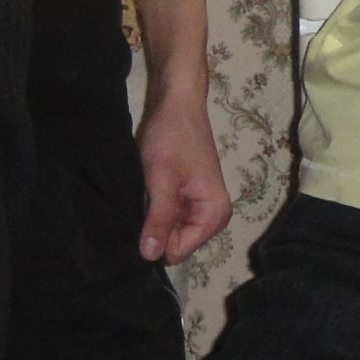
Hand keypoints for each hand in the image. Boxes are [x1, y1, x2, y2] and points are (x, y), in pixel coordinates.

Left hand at [137, 85, 231, 261]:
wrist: (176, 102)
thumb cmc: (171, 137)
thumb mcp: (162, 179)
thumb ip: (159, 219)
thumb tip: (150, 257)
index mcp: (215, 213)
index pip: (179, 251)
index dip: (156, 238)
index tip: (145, 213)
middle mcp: (214, 215)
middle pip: (176, 243)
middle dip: (156, 228)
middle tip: (146, 199)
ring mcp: (202, 206)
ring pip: (171, 230)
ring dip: (155, 217)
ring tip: (146, 193)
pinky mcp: (189, 197)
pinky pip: (170, 216)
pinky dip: (156, 208)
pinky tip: (149, 191)